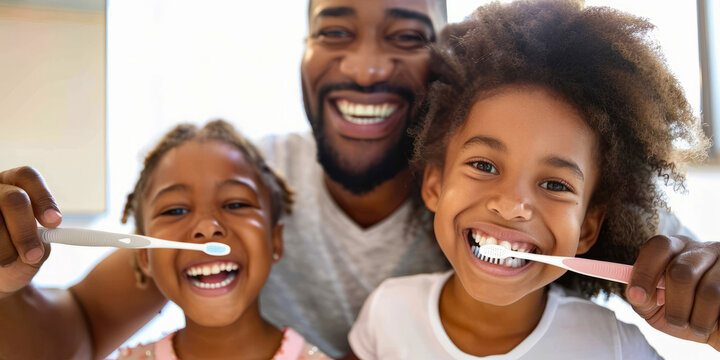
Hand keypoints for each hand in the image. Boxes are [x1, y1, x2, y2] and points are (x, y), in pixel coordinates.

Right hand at [0, 166, 60, 297]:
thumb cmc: (19, 251)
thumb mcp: (35, 243)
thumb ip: (42, 236)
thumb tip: (47, 233)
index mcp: (15, 183)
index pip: (28, 177)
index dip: (43, 198)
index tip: (54, 222)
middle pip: (13, 199)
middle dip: (25, 231)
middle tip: (33, 255)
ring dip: (5, 248)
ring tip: (10, 261)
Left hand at [627, 235, 719, 350]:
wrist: (716, 329)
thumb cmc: (683, 315)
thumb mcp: (655, 309)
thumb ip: (642, 299)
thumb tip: (636, 294)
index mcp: (675, 249)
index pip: (658, 246)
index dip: (644, 271)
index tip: (637, 295)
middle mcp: (702, 249)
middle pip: (681, 271)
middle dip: (674, 304)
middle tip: (676, 321)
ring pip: (709, 291)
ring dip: (697, 318)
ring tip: (697, 326)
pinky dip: (714, 320)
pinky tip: (715, 322)